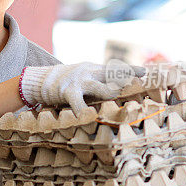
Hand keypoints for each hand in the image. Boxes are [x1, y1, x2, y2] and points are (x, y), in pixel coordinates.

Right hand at [20, 62, 144, 114]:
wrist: (40, 80)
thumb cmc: (66, 83)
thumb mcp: (82, 78)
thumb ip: (97, 83)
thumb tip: (116, 91)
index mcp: (94, 69)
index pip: (115, 68)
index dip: (131, 70)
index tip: (146, 72)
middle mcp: (89, 72)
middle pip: (113, 75)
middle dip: (126, 81)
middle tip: (137, 85)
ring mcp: (79, 81)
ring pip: (102, 89)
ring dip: (111, 95)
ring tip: (118, 101)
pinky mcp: (68, 91)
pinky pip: (79, 104)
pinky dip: (84, 112)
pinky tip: (88, 118)